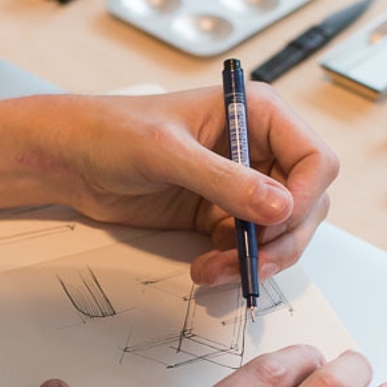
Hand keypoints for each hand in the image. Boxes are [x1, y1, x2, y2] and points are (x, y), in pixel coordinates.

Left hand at [44, 86, 337, 287]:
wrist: (72, 159)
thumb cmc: (113, 132)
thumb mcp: (168, 152)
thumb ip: (225, 180)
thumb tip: (279, 207)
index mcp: (257, 116)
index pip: (315, 160)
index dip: (305, 197)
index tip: (276, 224)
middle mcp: (257, 150)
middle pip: (305, 205)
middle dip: (282, 240)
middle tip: (252, 262)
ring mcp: (240, 185)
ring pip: (278, 234)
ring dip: (255, 260)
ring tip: (215, 271)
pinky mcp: (218, 215)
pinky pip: (247, 248)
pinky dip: (233, 265)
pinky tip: (205, 269)